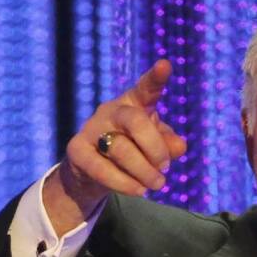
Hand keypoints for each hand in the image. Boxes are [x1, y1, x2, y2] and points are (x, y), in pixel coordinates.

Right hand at [47, 58, 189, 231]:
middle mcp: (110, 111)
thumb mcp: (154, 148)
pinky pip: (102, 168)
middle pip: (135, 121)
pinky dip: (124, 183)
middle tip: (165, 168)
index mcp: (133, 104)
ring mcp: (91, 129)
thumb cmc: (131, 154)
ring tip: (156, 184)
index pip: (145, 89)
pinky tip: (138, 190)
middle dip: (155, 148)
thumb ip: (168, 144)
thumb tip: (180, 146)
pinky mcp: (77, 150)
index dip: (155, 78)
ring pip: (122, 149)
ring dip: (144, 171)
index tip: (165, 66)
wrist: (91, 175)